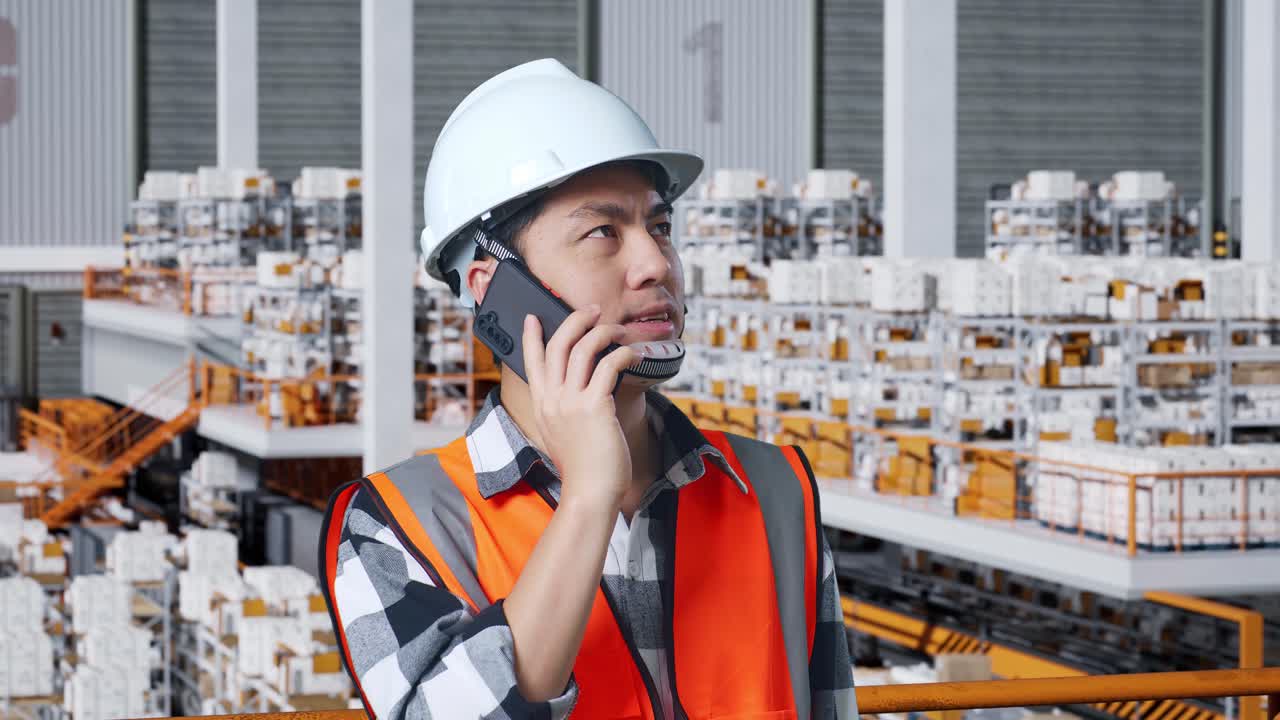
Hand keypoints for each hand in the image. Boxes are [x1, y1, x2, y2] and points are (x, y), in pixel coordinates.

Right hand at [521, 306, 639, 510]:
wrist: (590, 493)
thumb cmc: (583, 468)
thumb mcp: (561, 435)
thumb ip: (563, 411)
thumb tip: (578, 390)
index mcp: (541, 405)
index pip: (531, 362)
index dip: (531, 337)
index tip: (533, 317)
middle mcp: (552, 400)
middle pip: (557, 345)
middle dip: (574, 320)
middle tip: (591, 311)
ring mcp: (571, 402)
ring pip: (582, 348)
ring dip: (602, 331)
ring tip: (618, 329)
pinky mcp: (595, 406)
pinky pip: (609, 365)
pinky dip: (623, 353)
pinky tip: (634, 354)